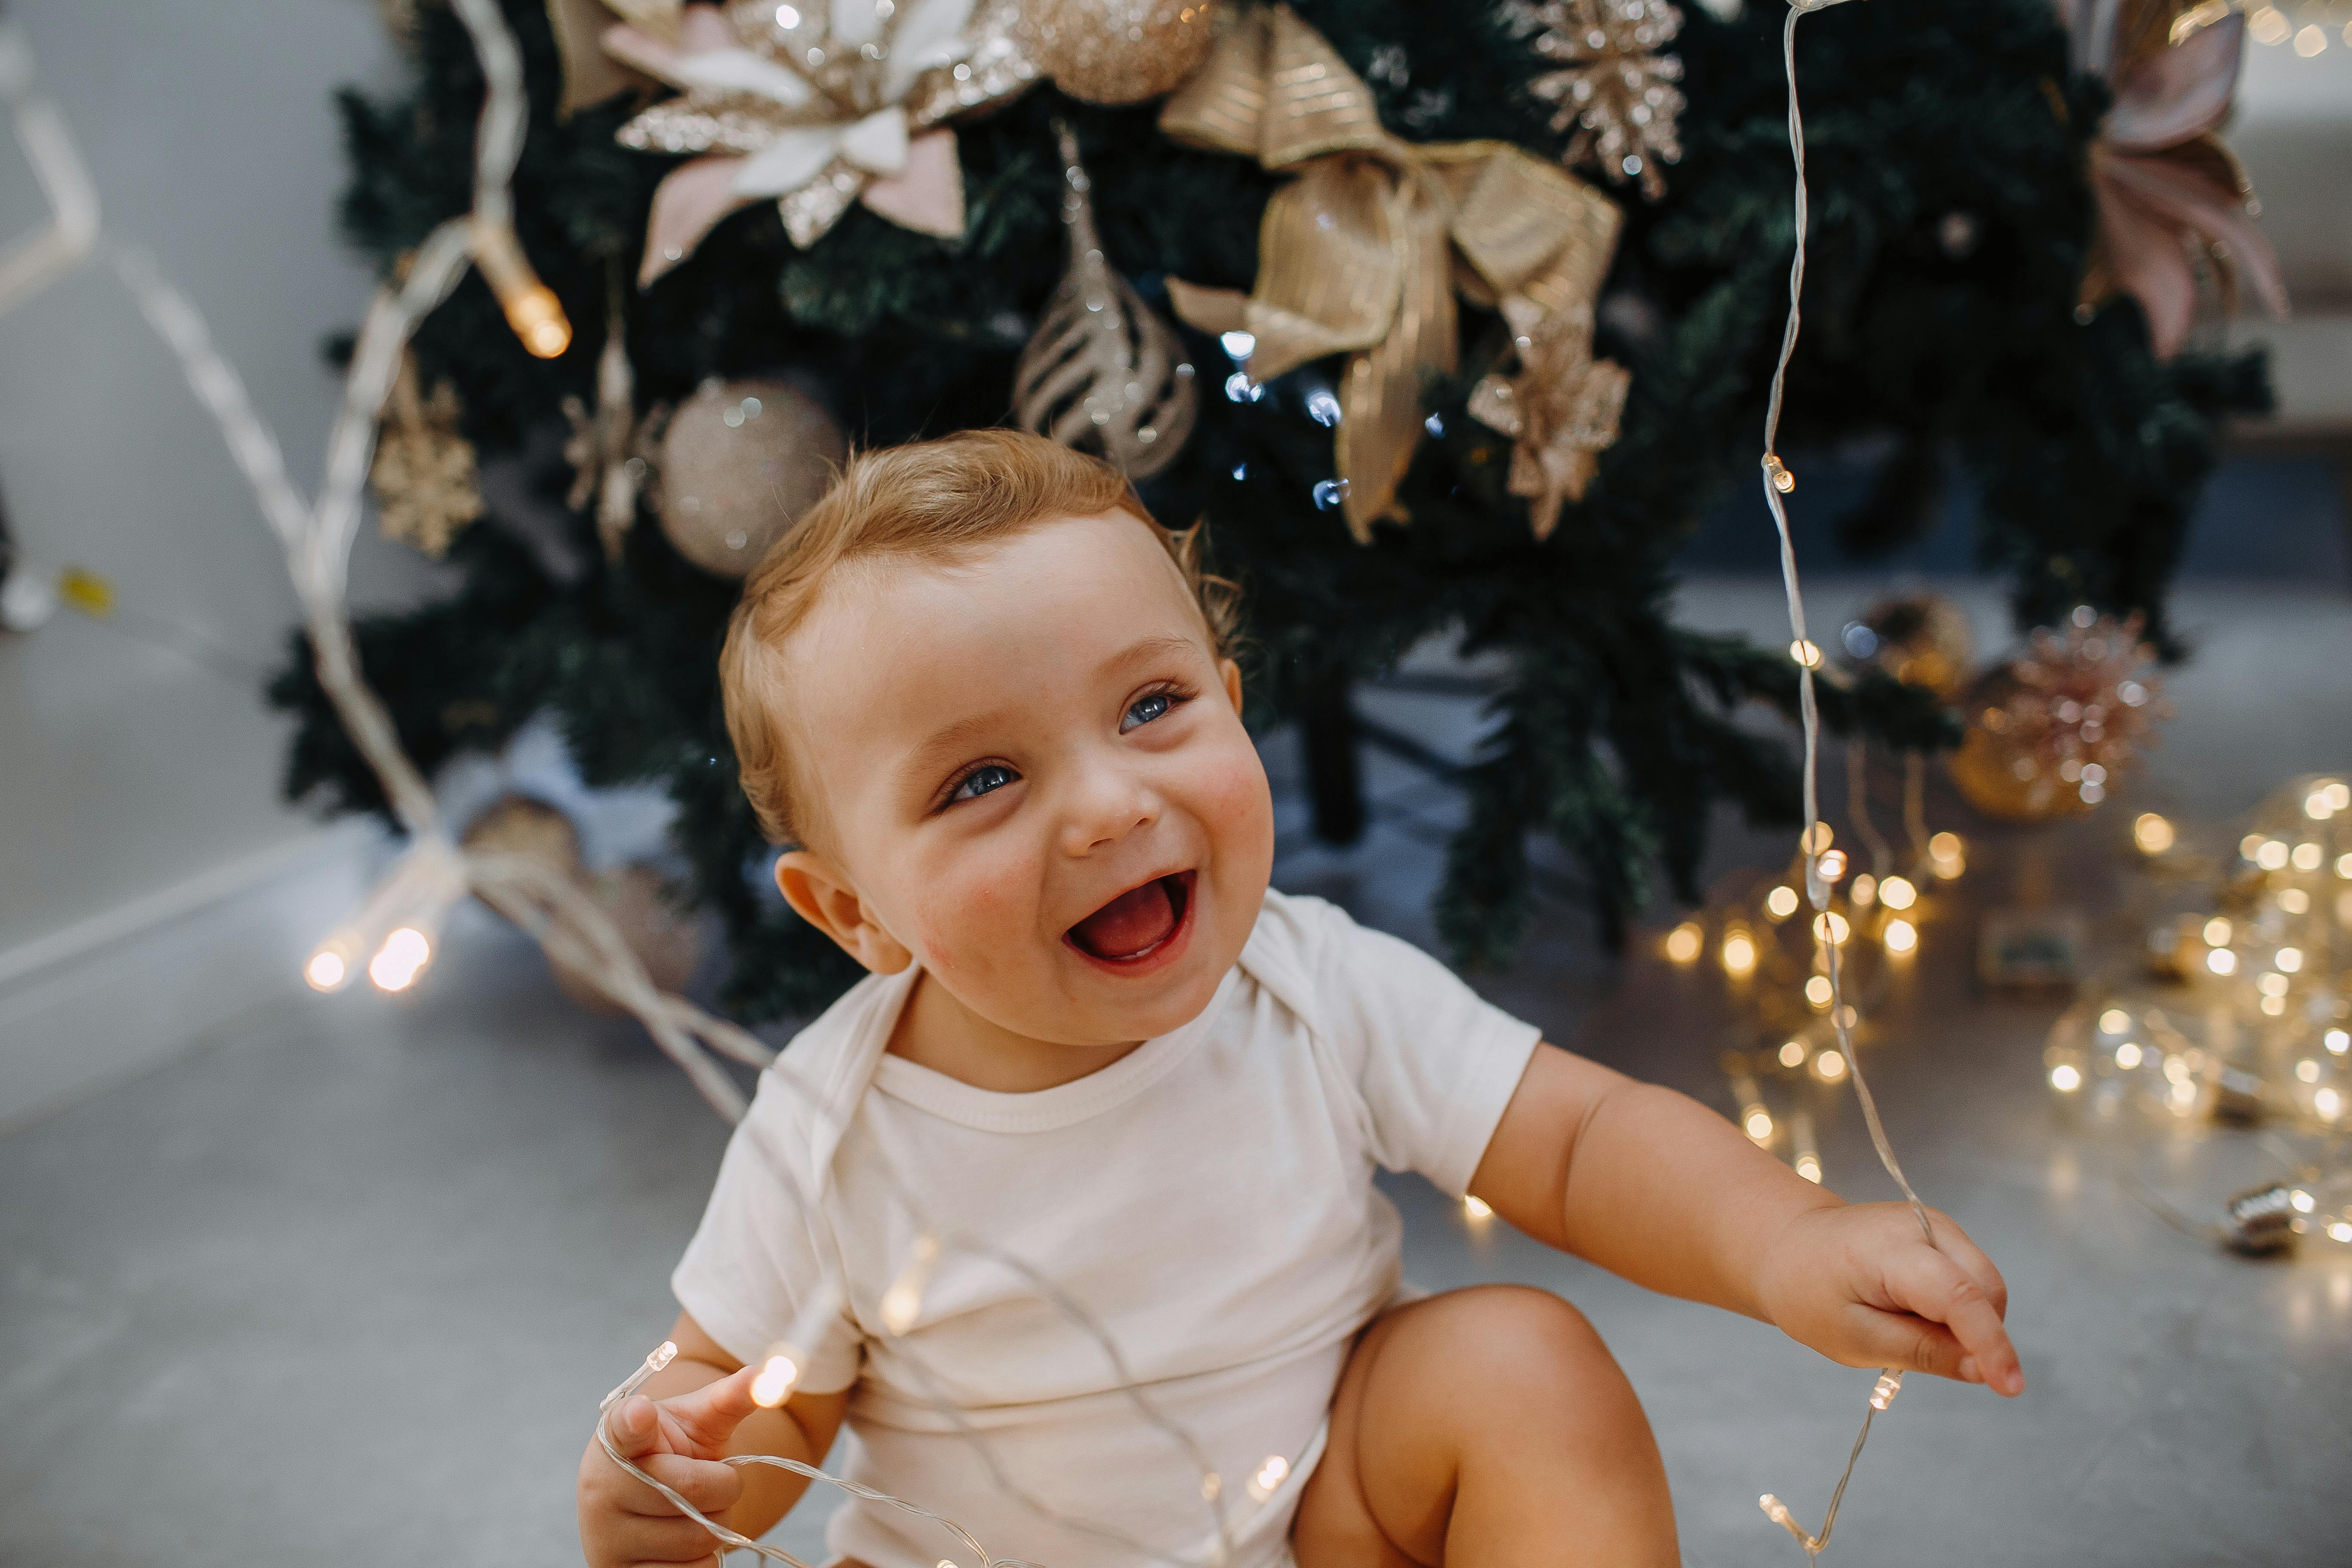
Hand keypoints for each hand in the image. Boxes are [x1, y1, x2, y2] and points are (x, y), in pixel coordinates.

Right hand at [578, 1366, 760, 1567]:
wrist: (642, 1504)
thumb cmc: (672, 1451)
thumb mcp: (695, 1422)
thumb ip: (727, 1399)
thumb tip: (764, 1375)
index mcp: (619, 1437)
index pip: (625, 1427)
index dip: (635, 1421)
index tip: (642, 1413)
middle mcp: (602, 1486)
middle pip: (695, 1491)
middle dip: (723, 1487)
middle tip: (709, 1480)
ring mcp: (606, 1536)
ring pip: (698, 1538)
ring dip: (714, 1525)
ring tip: (691, 1511)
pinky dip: (701, 1560)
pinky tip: (679, 1544)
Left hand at [1754, 1201, 2022, 1395]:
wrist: (1789, 1246)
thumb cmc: (1810, 1292)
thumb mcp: (1855, 1337)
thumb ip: (1921, 1351)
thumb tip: (1982, 1371)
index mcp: (1889, 1250)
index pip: (1958, 1296)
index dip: (1990, 1344)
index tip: (2010, 1388)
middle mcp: (1923, 1225)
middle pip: (1985, 1289)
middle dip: (1978, 1335)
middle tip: (1919, 1351)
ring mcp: (1936, 1224)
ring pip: (1985, 1286)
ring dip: (1967, 1321)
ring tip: (1903, 1324)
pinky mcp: (1941, 1231)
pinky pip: (1972, 1278)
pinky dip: (1958, 1307)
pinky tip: (1914, 1310)